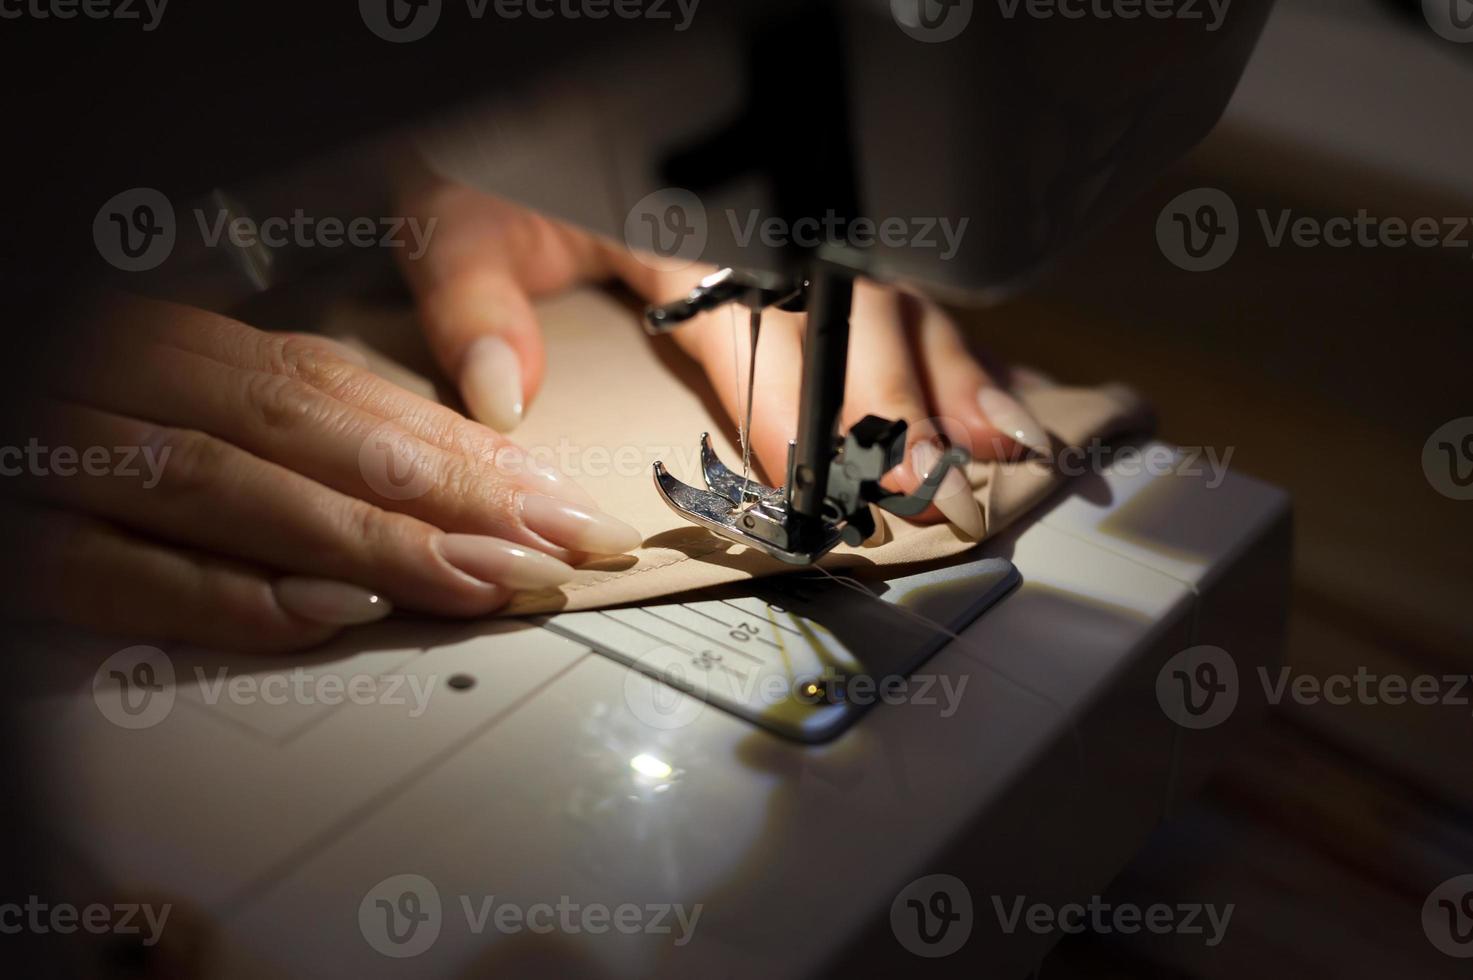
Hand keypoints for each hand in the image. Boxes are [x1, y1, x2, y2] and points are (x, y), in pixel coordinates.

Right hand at [0, 295, 639, 652]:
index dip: (465, 451)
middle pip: (310, 430)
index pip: (348, 391)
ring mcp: (69, 450)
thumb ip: (294, 419)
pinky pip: (119, 570)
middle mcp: (127, 375)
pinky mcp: (17, 533)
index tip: (566, 506)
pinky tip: (327, 615)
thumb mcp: (185, 386)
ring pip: (233, 489)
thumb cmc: (88, 411)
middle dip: (448, 496)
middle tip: (554, 549)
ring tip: (478, 580)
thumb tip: (446, 481)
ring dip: (368, 542)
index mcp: (181, 340)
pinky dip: (226, 594)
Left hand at [399, 180, 1052, 536]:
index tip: (820, 475)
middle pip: (844, 310)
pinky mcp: (811, 235)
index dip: (788, 401)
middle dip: (889, 403)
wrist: (519, 91)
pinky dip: (950, 349)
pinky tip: (988, 395)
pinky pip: (899, 291)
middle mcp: (751, 216)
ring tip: (987, 445)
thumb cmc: (493, 155)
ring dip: (944, 374)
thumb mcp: (457, 214)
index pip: (748, 318)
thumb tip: (501, 397)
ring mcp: (795, 221)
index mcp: (672, 214)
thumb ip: (473, 301)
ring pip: (893, 296)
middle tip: (918, 486)